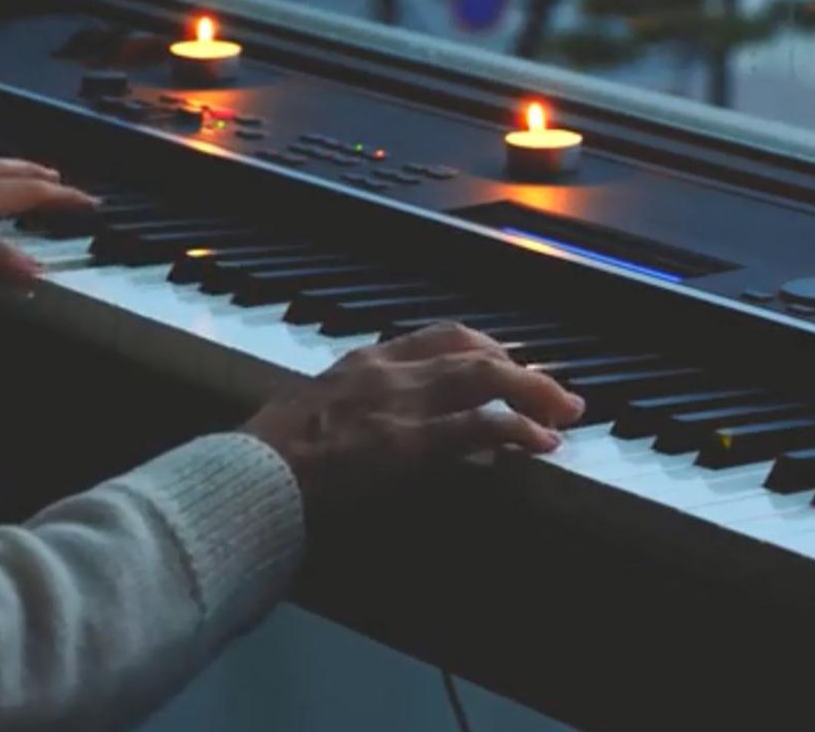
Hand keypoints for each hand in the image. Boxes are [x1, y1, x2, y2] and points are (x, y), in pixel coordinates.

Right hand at [243, 323, 583, 508]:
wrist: (250, 477)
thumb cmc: (270, 456)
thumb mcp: (316, 414)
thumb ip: (357, 409)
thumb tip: (393, 427)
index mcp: (365, 362)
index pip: (440, 337)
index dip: (487, 349)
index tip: (511, 364)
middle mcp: (388, 372)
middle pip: (473, 351)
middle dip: (522, 369)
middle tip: (556, 393)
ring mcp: (400, 405)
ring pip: (485, 376)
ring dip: (534, 391)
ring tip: (565, 413)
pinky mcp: (408, 444)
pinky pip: (477, 425)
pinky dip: (517, 428)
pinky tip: (539, 442)